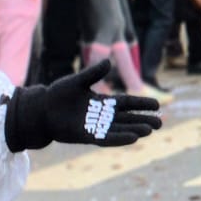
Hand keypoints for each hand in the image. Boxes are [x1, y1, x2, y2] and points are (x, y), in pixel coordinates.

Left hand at [4, 61, 161, 151]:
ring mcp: (94, 127)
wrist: (40, 109)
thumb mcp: (77, 81)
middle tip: (160, 123)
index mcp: (101, 102)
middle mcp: (101, 116)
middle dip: (143, 120)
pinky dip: (119, 138)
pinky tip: (133, 138)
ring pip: (119, 129)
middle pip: (127, 118)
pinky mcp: (86, 136)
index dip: (141, 104)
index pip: (126, 103)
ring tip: (150, 131)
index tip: (157, 104)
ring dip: (134, 129)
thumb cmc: (57, 94)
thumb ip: (93, 74)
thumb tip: (108, 62)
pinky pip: (106, 138)